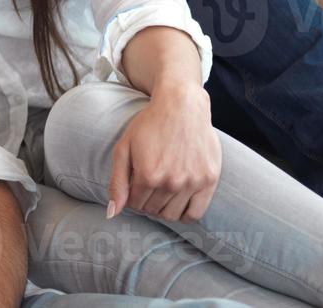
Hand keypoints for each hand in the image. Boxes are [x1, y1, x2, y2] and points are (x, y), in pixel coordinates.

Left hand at [108, 84, 220, 222]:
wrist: (182, 107)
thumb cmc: (149, 125)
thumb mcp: (124, 148)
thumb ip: (117, 182)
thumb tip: (113, 213)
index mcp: (148, 175)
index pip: (135, 204)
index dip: (131, 197)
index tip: (135, 186)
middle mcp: (171, 182)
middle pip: (153, 210)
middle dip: (146, 202)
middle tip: (148, 186)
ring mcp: (192, 183)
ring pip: (172, 215)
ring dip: (163, 209)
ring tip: (161, 192)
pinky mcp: (209, 181)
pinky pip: (196, 214)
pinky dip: (185, 214)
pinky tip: (178, 201)